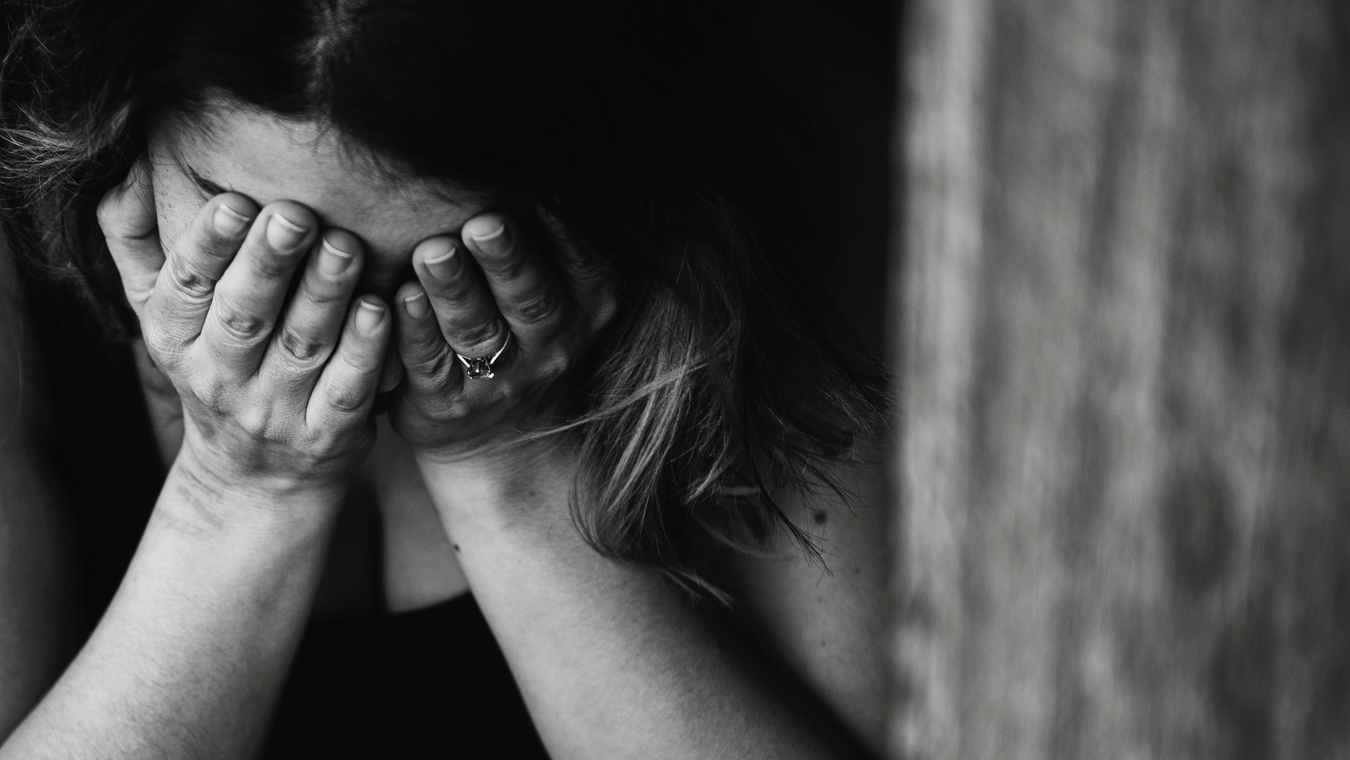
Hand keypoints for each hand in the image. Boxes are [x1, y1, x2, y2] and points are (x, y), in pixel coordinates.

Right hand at [97, 159, 390, 497]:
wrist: (252, 478)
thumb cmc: (212, 366)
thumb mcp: (159, 312)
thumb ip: (136, 241)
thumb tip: (126, 166)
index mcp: (174, 338)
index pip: (186, 286)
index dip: (208, 245)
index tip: (234, 201)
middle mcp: (219, 377)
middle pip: (245, 315)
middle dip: (269, 263)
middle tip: (296, 214)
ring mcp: (274, 411)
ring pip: (301, 347)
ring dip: (324, 295)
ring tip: (345, 246)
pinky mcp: (326, 436)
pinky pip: (346, 390)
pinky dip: (364, 351)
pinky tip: (380, 309)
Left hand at [389, 206, 615, 461]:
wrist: (500, 437)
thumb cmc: (523, 334)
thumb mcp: (559, 293)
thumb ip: (545, 239)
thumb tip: (518, 155)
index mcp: (584, 307)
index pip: (582, 268)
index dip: (563, 235)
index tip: (542, 196)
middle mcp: (550, 345)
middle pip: (530, 299)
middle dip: (506, 260)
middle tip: (483, 223)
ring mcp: (500, 379)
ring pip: (477, 331)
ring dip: (454, 290)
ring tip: (432, 252)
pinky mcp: (446, 402)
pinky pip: (430, 364)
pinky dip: (415, 331)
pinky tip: (399, 298)